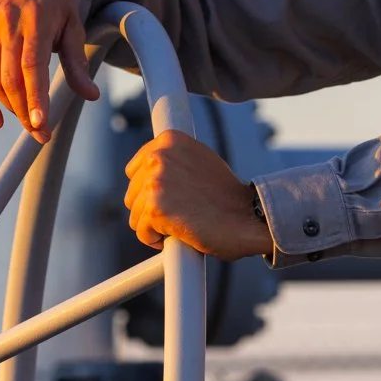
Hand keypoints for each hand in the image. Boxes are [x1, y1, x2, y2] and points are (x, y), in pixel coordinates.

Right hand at [0, 0, 98, 140]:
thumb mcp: (73, 23)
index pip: (32, 64)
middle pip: (11, 79)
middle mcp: (6, 23)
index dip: (35, 96)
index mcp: (35, 18)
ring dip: (11, 109)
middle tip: (43, 134)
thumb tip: (91, 96)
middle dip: (26, 112)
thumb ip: (77, 61)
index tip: (41, 123)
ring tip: (31, 124)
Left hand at [124, 130, 270, 259]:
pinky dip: (156, 240)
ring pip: (135, 215)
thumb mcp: (200, 161)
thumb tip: (151, 171)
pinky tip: (178, 235)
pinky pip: (142, 232)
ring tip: (182, 224)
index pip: (136, 168)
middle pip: (132, 193)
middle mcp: (159, 155)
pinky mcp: (155, 208)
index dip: (149, 189)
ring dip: (155, 226)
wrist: (249, 216)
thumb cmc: (228, 195)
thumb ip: (174, 161)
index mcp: (170, 140)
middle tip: (179, 214)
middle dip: (151, 209)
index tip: (166, 198)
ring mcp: (155, 181)